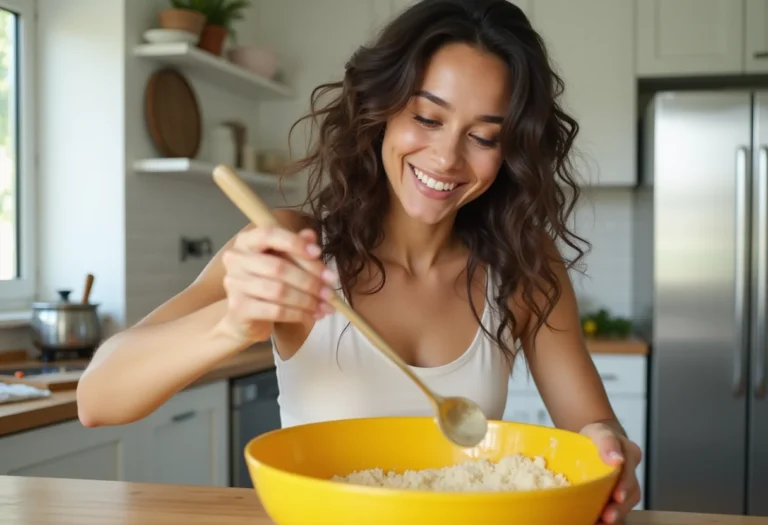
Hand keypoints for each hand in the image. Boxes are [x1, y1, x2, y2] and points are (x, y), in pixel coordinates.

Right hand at [219, 226, 337, 341]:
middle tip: (330, 291)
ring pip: (279, 291)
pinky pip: (275, 311)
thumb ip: (296, 248)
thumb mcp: (283, 262)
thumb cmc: (267, 283)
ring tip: (326, 306)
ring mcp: (235, 284)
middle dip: (310, 280)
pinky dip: (298, 314)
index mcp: (246, 242)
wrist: (246, 318)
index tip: (318, 253)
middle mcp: (235, 259)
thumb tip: (311, 236)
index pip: (269, 234)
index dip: (295, 243)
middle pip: (278, 267)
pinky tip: (311, 316)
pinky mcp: (239, 308)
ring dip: (308, 300)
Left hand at [580, 421, 642, 524]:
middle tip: (609, 517)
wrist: (590, 442)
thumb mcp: (599, 432)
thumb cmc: (597, 437)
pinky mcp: (613, 496)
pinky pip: (614, 508)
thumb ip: (607, 443)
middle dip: (620, 508)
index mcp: (630, 455)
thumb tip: (616, 459)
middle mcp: (630, 473)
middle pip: (631, 493)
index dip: (625, 486)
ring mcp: (623, 486)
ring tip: (601, 523)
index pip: (630, 471)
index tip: (617, 496)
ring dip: (615, 515)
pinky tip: (595, 521)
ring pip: (625, 504)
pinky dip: (607, 518)